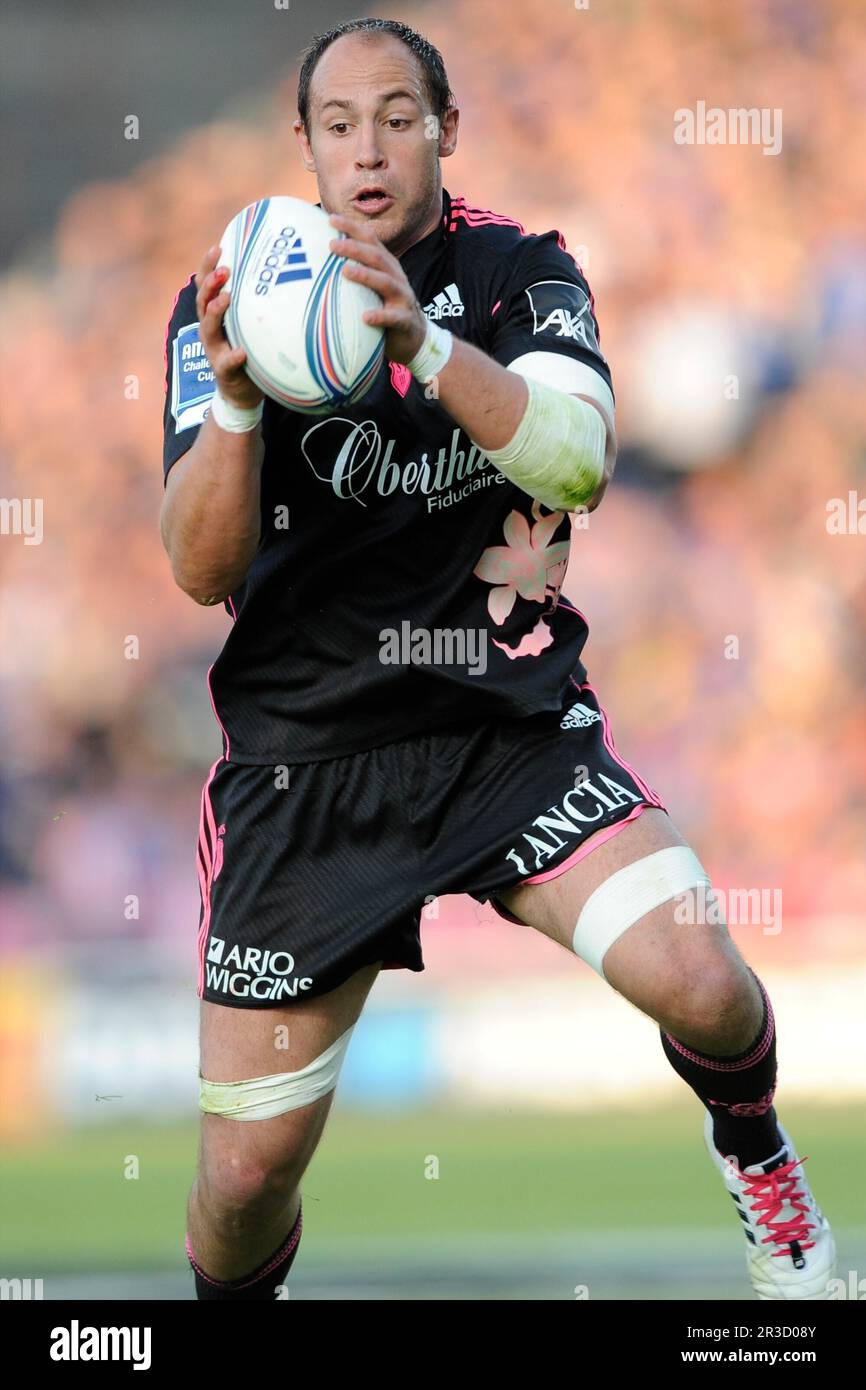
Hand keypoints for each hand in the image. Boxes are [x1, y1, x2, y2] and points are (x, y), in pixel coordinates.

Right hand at [194, 245, 263, 409]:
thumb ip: (253, 302)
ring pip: (208, 328)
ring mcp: (214, 350)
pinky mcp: (223, 371)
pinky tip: (241, 351)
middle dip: (211, 284)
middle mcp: (209, 330)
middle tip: (226, 270)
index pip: (206, 285)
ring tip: (226, 299)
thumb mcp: (247, 323)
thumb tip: (275, 270)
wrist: (241, 392)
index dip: (208, 266)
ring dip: (216, 311)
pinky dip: (233, 356)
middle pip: (203, 302)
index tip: (219, 247)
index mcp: (214, 315)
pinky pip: (226, 363)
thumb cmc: (248, 350)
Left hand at [328, 212, 427, 366]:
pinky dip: (380, 316)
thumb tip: (320, 263)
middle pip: (376, 257)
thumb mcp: (371, 287)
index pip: (370, 241)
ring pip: (386, 282)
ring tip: (346, 271)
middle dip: (355, 248)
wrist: (414, 337)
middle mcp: (396, 277)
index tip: (331, 219)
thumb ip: (354, 273)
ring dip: (365, 275)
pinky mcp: (405, 319)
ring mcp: (402, 298)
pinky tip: (365, 317)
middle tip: (332, 244)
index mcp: (386, 266)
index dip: (352, 228)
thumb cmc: (384, 308)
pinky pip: (393, 317)